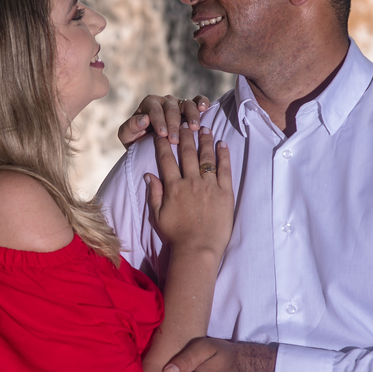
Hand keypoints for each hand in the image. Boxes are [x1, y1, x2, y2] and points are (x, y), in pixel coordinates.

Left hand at [118, 94, 209, 145]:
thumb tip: (144, 119)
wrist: (150, 145)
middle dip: (174, 124)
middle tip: (175, 140)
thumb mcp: (127, 135)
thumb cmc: (137, 140)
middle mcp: (165, 101)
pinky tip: (204, 109)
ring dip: (191, 115)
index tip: (162, 134)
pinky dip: (202, 102)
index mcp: (149, 104)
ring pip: (187, 104)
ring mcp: (179, 103)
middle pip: (171, 109)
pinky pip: (198, 100)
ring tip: (193, 128)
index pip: (155, 111)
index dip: (159, 122)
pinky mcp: (191, 107)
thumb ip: (130, 126)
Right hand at [145, 124, 232, 255]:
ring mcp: (208, 186)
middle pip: (187, 152)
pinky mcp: (224, 192)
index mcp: (173, 187)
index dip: (163, 143)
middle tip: (184, 122)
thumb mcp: (158, 216)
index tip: (161, 132)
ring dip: (205, 140)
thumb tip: (148, 175)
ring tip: (204, 128)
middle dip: (185, 135)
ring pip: (206, 157)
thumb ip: (154, 193)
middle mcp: (190, 182)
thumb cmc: (176, 236)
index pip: (166, 159)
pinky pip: (224, 169)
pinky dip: (223, 155)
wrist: (197, 249)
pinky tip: (222, 144)